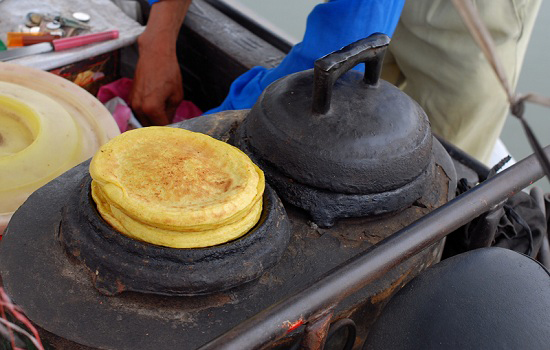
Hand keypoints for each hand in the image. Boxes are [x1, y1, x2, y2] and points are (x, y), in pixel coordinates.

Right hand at [129, 0, 190, 125]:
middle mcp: (138, 108)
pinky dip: (146, 115)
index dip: (169, 131)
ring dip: (152, 123)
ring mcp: (132, 103)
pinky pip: (138, 112)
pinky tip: (156, 112)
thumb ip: (171, 113)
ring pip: (142, 121)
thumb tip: (169, 123)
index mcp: (151, 108)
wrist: (154, 54)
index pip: (161, 128)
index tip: (175, 133)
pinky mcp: (130, 98)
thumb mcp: (176, 96)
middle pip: (149, 127)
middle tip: (170, 128)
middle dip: (159, 129)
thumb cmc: (168, 72)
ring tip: (164, 120)